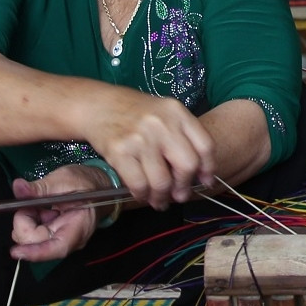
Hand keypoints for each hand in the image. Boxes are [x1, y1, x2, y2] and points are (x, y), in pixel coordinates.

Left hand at [8, 167, 115, 262]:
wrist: (99, 185)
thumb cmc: (87, 184)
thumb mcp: (64, 180)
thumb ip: (40, 187)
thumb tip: (18, 188)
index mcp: (78, 228)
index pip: (56, 248)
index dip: (34, 252)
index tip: (15, 251)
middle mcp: (69, 240)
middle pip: (38, 243)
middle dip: (26, 223)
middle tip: (32, 204)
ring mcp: (61, 238)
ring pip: (32, 239)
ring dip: (28, 221)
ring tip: (41, 205)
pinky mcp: (54, 235)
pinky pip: (35, 233)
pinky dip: (32, 220)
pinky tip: (43, 209)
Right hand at [84, 87, 214, 209]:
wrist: (97, 105)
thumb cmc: (134, 113)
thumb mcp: (164, 114)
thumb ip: (182, 137)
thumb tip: (198, 174)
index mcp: (177, 112)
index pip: (205, 145)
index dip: (208, 169)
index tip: (205, 181)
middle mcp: (161, 124)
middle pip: (187, 166)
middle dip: (184, 186)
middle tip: (179, 195)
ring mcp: (140, 138)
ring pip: (162, 181)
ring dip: (162, 197)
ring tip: (159, 200)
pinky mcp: (119, 151)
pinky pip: (139, 184)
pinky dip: (142, 195)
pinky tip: (143, 194)